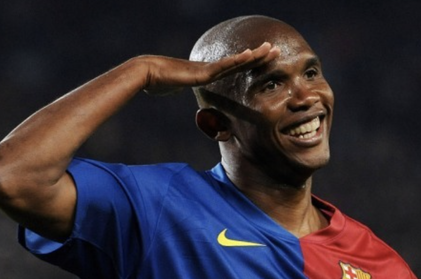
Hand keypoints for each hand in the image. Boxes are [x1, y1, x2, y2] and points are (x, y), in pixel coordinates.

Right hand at [142, 42, 279, 95]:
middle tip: (275, 48)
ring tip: (271, 48)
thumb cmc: (156, 81)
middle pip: (240, 62)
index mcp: (206, 73)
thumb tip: (175, 89)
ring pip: (237, 61)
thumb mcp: (173, 87)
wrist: (145, 73)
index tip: (262, 57)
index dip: (249, 62)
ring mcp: (208, 69)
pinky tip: (250, 55)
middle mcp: (210, 69)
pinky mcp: (203, 72)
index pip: (233, 68)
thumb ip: (179, 87)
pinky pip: (224, 67)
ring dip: (254, 55)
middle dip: (259, 56)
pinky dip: (238, 60)